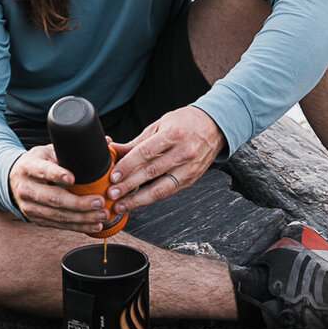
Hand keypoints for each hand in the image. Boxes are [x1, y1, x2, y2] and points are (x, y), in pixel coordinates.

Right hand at [9, 146, 117, 231]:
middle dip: (78, 203)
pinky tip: (94, 225)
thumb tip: (107, 141)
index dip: (57, 174)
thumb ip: (73, 149)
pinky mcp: (37, 219)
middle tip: (100, 201)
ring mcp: (30, 207)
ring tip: (102, 215)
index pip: (42, 170)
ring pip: (58, 215)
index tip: (73, 178)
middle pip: (53, 198)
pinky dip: (78, 226)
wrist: (14, 180)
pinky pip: (59, 225)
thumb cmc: (38, 163)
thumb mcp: (49, 151)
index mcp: (28, 167)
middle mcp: (26, 189)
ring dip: (83, 217)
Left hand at [109, 105, 224, 214]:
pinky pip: (169, 192)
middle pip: (151, 172)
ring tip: (121, 205)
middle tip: (111, 194)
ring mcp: (190, 168)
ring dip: (138, 199)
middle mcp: (184, 152)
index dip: (128, 166)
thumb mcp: (161, 125)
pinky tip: (138, 203)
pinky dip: (151, 199)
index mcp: (174, 134)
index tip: (113, 176)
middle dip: (128, 185)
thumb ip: (137, 142)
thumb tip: (113, 150)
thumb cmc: (186, 122)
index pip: (146, 153)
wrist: (216, 126)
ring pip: (161, 189)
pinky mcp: (192, 179)